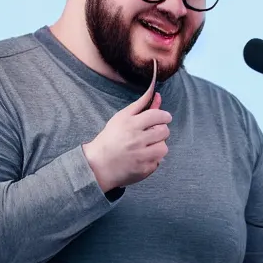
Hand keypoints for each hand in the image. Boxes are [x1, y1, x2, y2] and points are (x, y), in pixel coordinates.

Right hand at [82, 69, 170, 192]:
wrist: (98, 164)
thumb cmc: (110, 138)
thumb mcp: (122, 117)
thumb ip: (141, 104)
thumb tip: (156, 93)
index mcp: (130, 124)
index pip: (157, 115)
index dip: (164, 116)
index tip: (165, 118)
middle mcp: (136, 139)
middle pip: (164, 131)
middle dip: (161, 131)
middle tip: (153, 133)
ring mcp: (140, 156)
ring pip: (164, 147)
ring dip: (158, 146)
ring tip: (147, 146)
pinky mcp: (143, 169)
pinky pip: (158, 162)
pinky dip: (152, 159)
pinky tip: (142, 158)